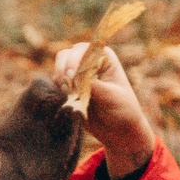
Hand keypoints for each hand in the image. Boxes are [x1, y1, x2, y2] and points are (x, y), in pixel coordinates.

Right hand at [56, 42, 151, 179]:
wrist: (118, 130)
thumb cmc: (122, 110)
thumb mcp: (111, 97)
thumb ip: (93, 85)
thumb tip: (73, 75)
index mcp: (104, 57)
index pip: (83, 49)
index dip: (74, 59)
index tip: (72, 75)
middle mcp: (89, 61)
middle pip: (66, 55)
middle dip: (63, 70)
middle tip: (67, 87)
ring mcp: (78, 74)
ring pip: (59, 68)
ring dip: (59, 80)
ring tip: (68, 94)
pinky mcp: (70, 87)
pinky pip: (57, 83)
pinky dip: (58, 90)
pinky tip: (67, 99)